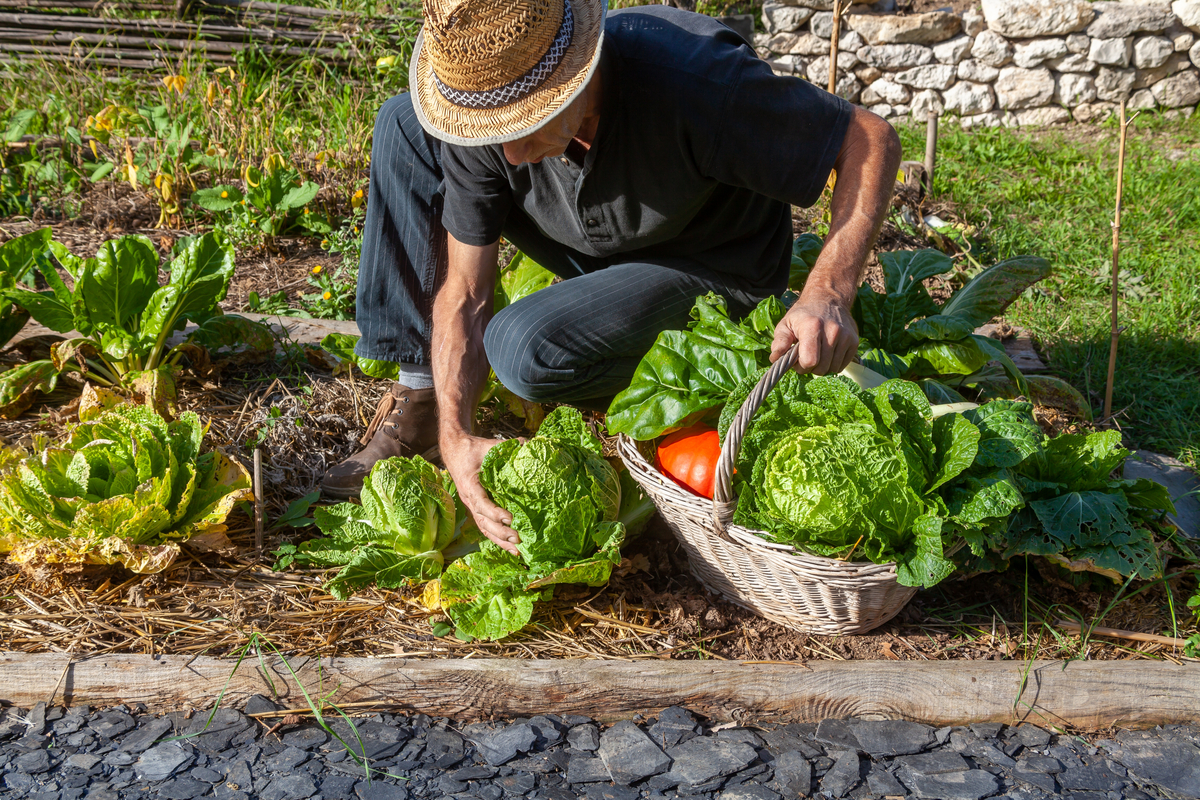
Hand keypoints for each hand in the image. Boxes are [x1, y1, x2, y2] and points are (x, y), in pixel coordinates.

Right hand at [440, 431, 521, 554]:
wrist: (455, 451)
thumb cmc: (473, 449)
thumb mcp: (488, 446)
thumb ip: (507, 446)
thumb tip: (527, 445)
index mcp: (470, 485)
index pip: (481, 503)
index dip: (495, 513)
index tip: (510, 518)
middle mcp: (469, 499)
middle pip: (483, 522)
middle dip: (500, 533)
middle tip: (518, 538)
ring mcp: (472, 506)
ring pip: (484, 528)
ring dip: (500, 541)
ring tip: (517, 551)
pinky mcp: (477, 509)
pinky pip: (486, 527)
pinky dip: (497, 539)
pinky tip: (511, 548)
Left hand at [770, 290, 858, 374]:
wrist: (828, 299)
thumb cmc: (803, 315)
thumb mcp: (786, 324)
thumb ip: (779, 341)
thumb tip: (775, 358)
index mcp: (812, 327)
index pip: (809, 361)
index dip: (801, 366)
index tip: (797, 360)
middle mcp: (832, 331)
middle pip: (822, 368)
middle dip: (811, 368)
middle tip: (806, 357)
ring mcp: (846, 336)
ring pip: (832, 369)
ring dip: (822, 367)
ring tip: (817, 354)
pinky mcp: (854, 341)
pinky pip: (842, 365)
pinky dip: (833, 364)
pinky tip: (827, 354)